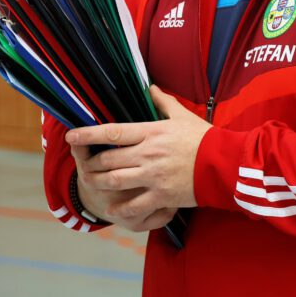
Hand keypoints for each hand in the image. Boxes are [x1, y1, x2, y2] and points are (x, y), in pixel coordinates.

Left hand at [66, 85, 211, 229]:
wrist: (223, 164)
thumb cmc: (205, 139)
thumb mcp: (184, 116)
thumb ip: (164, 102)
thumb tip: (151, 87)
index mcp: (152, 133)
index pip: (113, 132)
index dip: (89, 134)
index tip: (71, 135)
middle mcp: (148, 154)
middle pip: (108, 159)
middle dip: (92, 162)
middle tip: (86, 164)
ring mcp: (153, 177)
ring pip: (115, 181)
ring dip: (100, 182)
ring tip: (93, 182)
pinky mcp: (161, 196)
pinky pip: (133, 205)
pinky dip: (120, 209)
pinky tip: (113, 209)